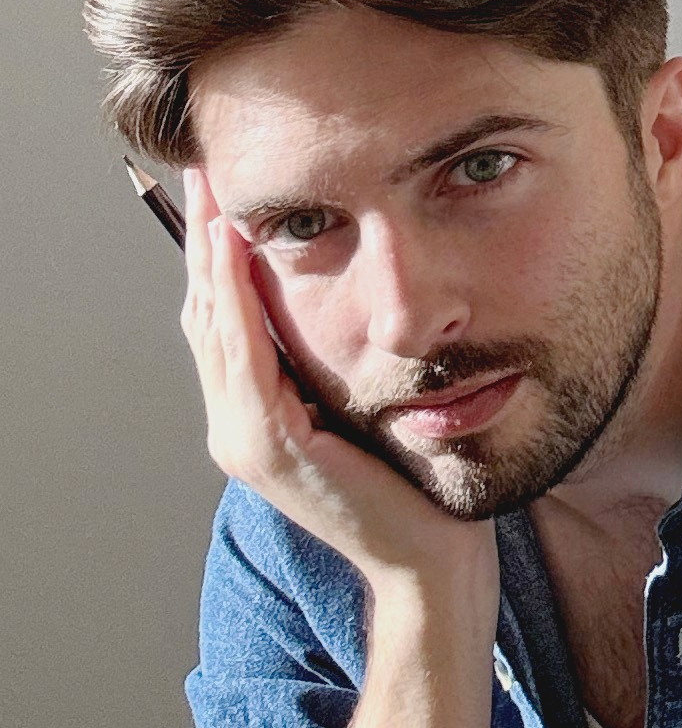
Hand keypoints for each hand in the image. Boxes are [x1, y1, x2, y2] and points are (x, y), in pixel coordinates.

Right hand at [180, 171, 495, 606]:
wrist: (430, 559)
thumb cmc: (415, 484)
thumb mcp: (368, 408)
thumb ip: (343, 367)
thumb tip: (351, 303)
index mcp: (256, 421)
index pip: (224, 323)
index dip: (216, 257)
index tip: (224, 191)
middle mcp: (237, 430)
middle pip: (207, 315)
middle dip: (204, 239)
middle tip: (205, 168)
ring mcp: (245, 442)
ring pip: (216, 328)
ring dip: (211, 256)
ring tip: (215, 192)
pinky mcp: (270, 446)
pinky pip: (245, 357)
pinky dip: (236, 299)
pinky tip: (237, 250)